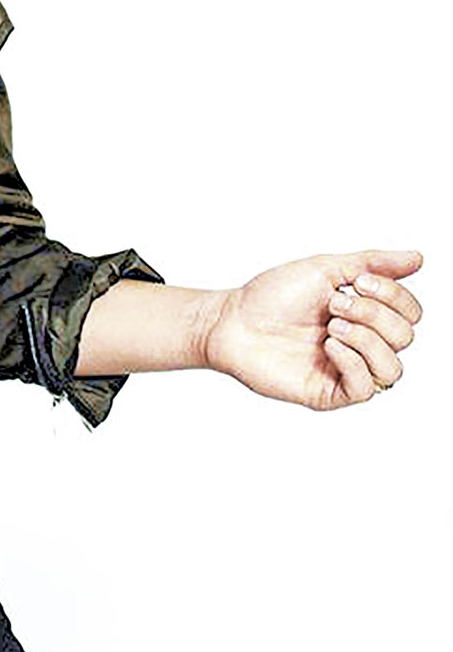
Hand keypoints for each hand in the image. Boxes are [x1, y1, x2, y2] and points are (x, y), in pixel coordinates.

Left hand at [201, 248, 422, 409]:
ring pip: (393, 367)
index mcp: (364, 314)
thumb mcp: (325, 269)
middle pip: (405, 336)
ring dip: (366, 339)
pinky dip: (353, 362)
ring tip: (331, 327)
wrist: (233, 321)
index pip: (411, 312)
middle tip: (335, 304)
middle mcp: (361, 343)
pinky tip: (328, 346)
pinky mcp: (331, 392)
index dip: (394, 295)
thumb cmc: (271, 296)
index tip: (357, 281)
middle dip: (374, 314)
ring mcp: (346, 369)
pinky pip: (367, 388)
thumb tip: (417, 258)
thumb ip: (373, 263)